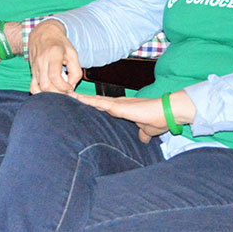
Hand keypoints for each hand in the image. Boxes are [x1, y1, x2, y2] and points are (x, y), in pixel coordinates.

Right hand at [27, 19, 81, 93]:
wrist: (43, 32)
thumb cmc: (59, 42)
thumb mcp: (73, 53)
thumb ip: (76, 71)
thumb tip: (71, 86)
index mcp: (53, 54)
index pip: (54, 77)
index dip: (64, 87)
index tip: (71, 88)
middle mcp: (41, 61)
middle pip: (46, 85)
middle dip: (58, 93)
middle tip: (66, 90)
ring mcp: (35, 67)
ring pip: (39, 88)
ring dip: (51, 93)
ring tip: (60, 89)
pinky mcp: (32, 71)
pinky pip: (33, 87)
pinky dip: (41, 93)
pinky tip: (50, 89)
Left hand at [71, 91, 193, 143]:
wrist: (167, 114)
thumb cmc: (158, 121)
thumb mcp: (148, 131)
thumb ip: (142, 134)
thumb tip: (143, 139)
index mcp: (122, 109)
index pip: (102, 107)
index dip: (90, 105)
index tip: (79, 104)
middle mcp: (117, 104)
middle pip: (94, 102)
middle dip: (81, 100)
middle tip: (66, 96)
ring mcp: (116, 104)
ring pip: (93, 100)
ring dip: (79, 98)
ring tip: (65, 94)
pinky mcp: (118, 106)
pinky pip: (98, 102)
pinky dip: (86, 100)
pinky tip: (76, 97)